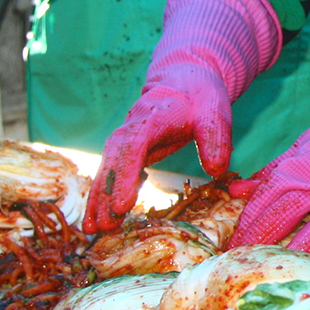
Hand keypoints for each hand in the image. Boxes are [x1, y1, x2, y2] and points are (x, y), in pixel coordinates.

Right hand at [85, 72, 232, 232]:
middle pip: (111, 162)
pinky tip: (102, 218)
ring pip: (106, 169)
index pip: (132, 148)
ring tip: (93, 229)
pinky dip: (104, 194)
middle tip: (102, 227)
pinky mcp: (127, 150)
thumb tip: (217, 169)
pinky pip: (112, 173)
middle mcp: (131, 128)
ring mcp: (126, 139)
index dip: (124, 177)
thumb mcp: (215, 112)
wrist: (186, 81)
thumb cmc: (201, 97)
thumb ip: (215, 139)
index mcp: (151, 118)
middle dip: (104, 195)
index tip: (121, 205)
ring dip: (97, 199)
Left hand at [231, 129, 309, 275]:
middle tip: (246, 271)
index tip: (231, 251)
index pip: (261, 205)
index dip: (244, 230)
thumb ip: (266, 176)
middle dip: (260, 248)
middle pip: (281, 222)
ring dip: (295, 264)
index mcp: (291, 174)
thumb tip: (234, 189)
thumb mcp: (293, 155)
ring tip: (281, 283)